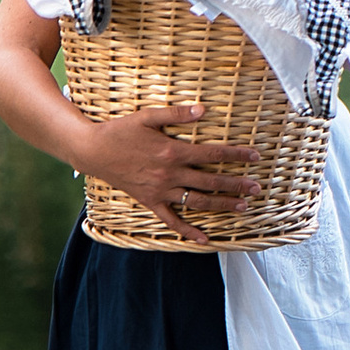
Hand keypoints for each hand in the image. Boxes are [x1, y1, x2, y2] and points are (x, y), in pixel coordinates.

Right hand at [83, 102, 260, 240]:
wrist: (93, 151)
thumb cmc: (120, 131)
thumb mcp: (147, 116)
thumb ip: (176, 114)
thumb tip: (202, 109)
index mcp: (173, 151)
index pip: (212, 154)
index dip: (235, 155)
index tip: (254, 157)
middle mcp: (170, 174)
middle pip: (211, 181)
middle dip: (236, 185)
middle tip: (257, 189)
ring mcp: (161, 191)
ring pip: (197, 201)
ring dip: (222, 205)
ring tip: (242, 208)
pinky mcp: (150, 202)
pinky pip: (172, 220)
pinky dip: (188, 231)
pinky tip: (204, 239)